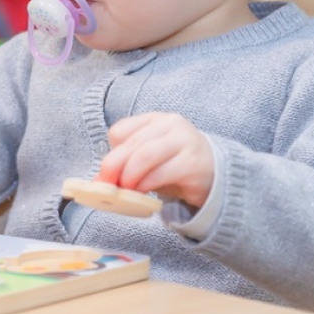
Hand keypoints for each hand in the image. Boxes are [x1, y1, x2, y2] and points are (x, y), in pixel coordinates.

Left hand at [96, 112, 214, 207]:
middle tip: (108, 187)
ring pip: (145, 156)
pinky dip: (146, 186)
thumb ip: (125, 167)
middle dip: (114, 168)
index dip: (110, 153)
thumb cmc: (175, 167)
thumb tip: (97, 183)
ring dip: (129, 177)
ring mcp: (184, 141)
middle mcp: (171, 124)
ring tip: (127, 192)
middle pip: (131, 144)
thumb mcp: (149, 162)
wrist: (216, 175)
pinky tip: (144, 194)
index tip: (105, 175)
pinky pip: (161, 173)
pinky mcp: (193, 163)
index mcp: (155, 119)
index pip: (121, 130)